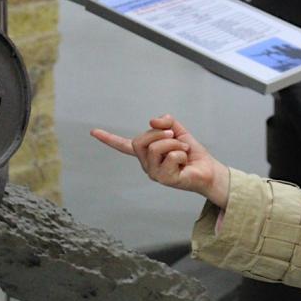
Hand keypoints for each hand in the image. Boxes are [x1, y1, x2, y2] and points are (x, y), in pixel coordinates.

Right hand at [91, 115, 229, 207]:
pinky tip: (185, 161)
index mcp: (146, 152)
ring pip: (156, 147)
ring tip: (183, 149)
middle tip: (175, 137)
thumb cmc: (191, 152)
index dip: (108, 138)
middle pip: (141, 140)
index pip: (123, 145)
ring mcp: (154, 173)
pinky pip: (170, 156)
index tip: (93, 132)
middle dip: (161, 134)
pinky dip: (182, 153)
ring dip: (175, 143)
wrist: (208, 169)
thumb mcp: (177, 130)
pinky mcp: (165, 179)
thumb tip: (152, 121)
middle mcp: (146, 164)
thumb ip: (165, 121)